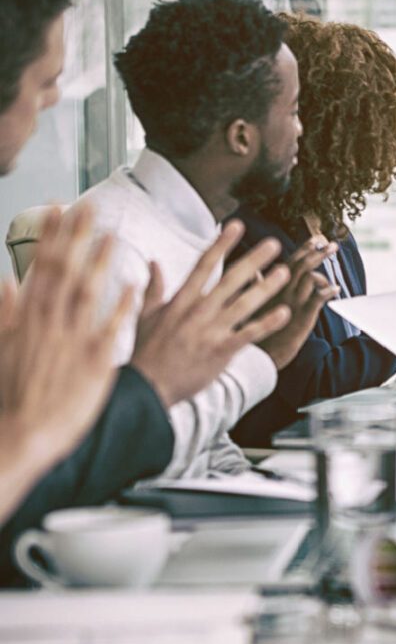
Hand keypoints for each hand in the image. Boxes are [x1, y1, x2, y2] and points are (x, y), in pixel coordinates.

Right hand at [0, 204, 132, 517]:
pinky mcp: (95, 364)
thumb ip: (3, 312)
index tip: (59, 209)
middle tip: (90, 208)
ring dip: (101, 263)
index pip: (42, 267)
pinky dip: (122, 306)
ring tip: (113, 236)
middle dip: (77, 238)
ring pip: (89, 293)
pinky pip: (112, 329)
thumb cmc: (9, 396)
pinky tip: (134, 284)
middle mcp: (50, 325)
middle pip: (66, 272)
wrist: (20, 435)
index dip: (52, 237)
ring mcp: (73, 342)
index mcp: (27, 319)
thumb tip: (3, 280)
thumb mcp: (0, 348)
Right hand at [130, 221, 292, 406]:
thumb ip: (154, 287)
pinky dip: (267, 323)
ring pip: (244, 304)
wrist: (146, 386)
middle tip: (274, 243)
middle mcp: (198, 311)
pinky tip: (285, 312)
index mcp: (181, 300)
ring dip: (266, 287)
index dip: (221, 244)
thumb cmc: (146, 351)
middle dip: (253, 260)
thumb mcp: (146, 315)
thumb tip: (153, 263)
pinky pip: (248, 334)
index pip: (204, 265)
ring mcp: (210, 331)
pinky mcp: (221, 351)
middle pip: (230, 279)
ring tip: (285, 272)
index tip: (236, 225)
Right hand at [257, 237, 338, 368]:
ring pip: (310, 276)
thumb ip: (255, 286)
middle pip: (302, 264)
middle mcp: (281, 291)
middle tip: (332, 244)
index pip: (290, 261)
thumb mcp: (250, 305)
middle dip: (318, 251)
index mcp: (270, 287)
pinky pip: (318, 298)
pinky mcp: (301, 316)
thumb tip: (253, 271)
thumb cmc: (255, 331)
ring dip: (324, 268)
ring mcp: (292, 302)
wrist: (256, 356)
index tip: (317, 239)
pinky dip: (328, 291)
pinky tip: (336, 289)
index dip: (305, 248)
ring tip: (335, 261)